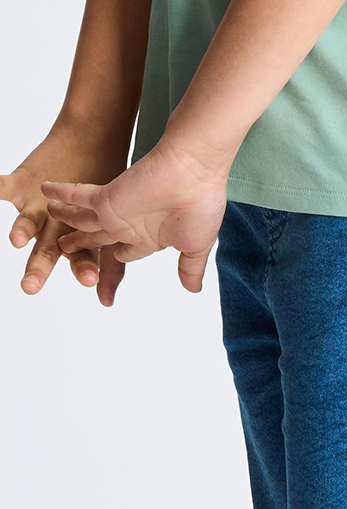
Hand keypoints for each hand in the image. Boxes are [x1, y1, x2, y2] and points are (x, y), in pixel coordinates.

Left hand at [1, 125, 130, 304]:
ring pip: (26, 224)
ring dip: (20, 231)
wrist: (87, 144)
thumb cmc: (99, 191)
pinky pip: (2, 186)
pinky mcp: (20, 185)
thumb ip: (112, 266)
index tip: (90, 281)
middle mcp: (54, 229)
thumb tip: (106, 302)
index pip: (81, 259)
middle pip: (47, 251)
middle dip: (38, 268)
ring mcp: (36, 207)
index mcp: (78, 240)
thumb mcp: (110, 229)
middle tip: (29, 286)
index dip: (84, 268)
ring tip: (16, 240)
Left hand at [44, 136, 228, 294]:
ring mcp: (116, 210)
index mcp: (150, 236)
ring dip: (67, 222)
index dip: (116, 257)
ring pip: (83, 221)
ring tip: (50, 224)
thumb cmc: (200, 204)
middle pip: (100, 240)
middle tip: (66, 254)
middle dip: (83, 249)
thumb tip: (193, 290)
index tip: (108, 263)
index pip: (127, 251)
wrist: (194, 171)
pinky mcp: (107, 195)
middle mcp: (130, 223)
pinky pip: (76, 195)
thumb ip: (190, 268)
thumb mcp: (196, 247)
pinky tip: (45, 191)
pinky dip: (61, 193)